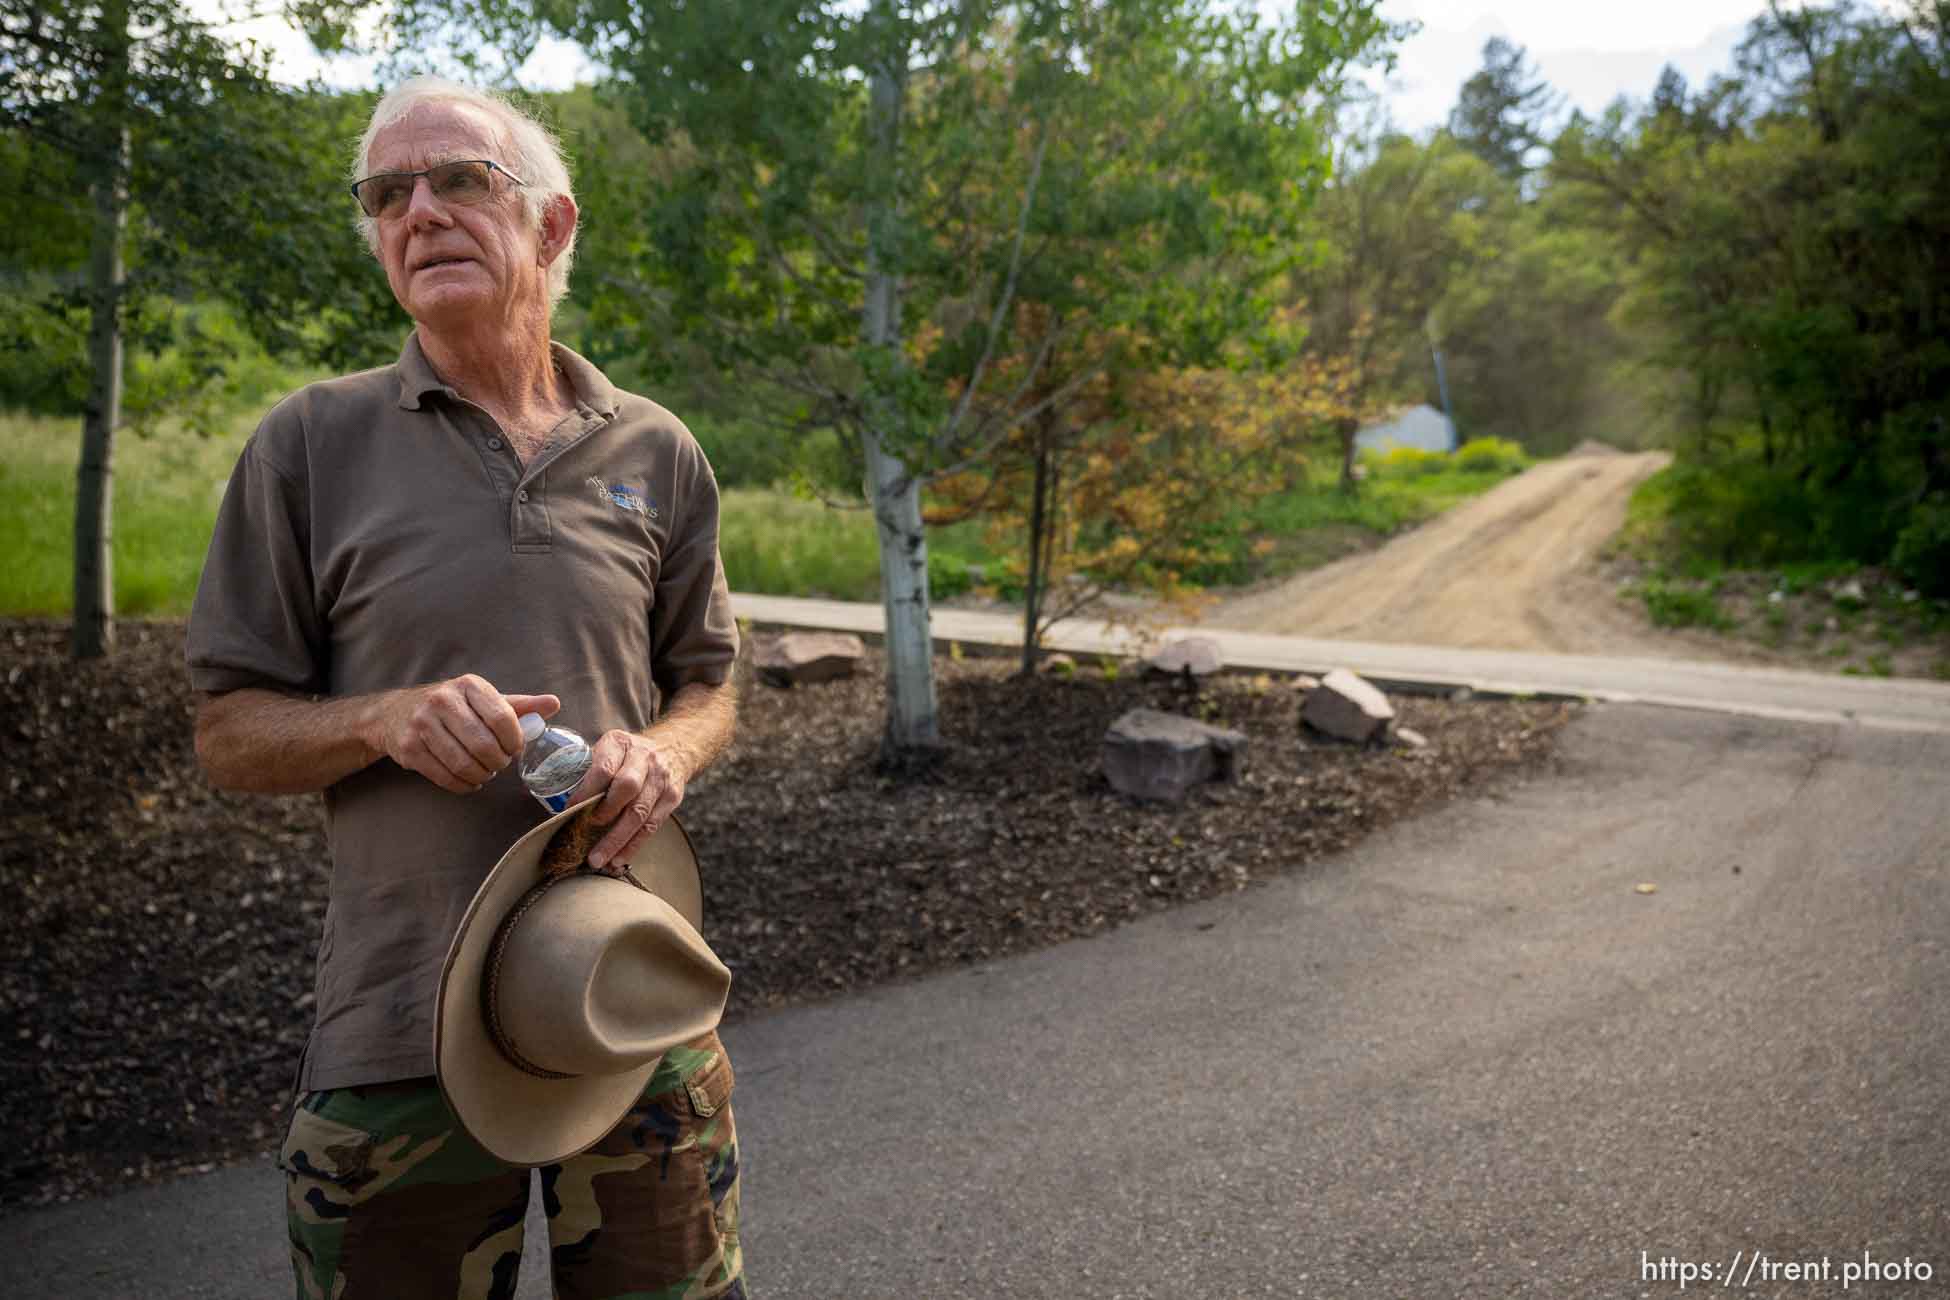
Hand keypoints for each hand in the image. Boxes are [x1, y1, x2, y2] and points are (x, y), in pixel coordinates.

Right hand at [377, 675, 558, 793]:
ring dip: (481, 775)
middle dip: (498, 761)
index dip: (515, 741)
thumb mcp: (485, 699)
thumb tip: (554, 704)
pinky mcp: (409, 748)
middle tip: (500, 763)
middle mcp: (442, 700)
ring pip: (464, 764)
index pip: (502, 718)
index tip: (515, 748)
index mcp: (468, 685)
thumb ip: (520, 705)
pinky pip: (445, 777)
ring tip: (485, 771)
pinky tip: (469, 780)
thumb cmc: (452, 707)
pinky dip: (463, 785)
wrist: (396, 713)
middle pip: (483, 745)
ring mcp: (422, 724)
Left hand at [570, 729, 687, 870]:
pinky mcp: (672, 797)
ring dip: (617, 840)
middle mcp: (644, 758)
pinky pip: (652, 825)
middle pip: (627, 788)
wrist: (673, 747)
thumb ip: (589, 770)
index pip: (604, 768)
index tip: (570, 811)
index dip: (587, 792)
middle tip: (585, 834)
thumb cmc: (628, 754)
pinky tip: (619, 858)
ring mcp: (661, 778)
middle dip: (605, 814)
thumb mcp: (609, 749)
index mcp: (620, 743)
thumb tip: (562, 804)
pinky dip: (634, 845)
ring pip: (640, 812)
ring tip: (598, 859)